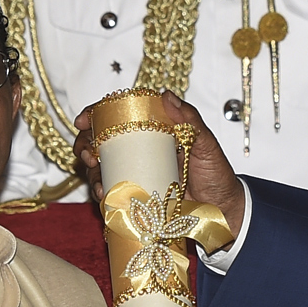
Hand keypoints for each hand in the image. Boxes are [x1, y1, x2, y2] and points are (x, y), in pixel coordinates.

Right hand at [74, 91, 245, 239]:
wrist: (223, 210)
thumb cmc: (217, 174)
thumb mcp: (207, 145)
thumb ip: (190, 120)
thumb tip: (166, 96)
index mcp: (154, 130)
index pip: (120, 115)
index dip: (96, 114)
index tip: (84, 121)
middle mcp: (140, 149)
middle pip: (101, 140)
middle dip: (85, 144)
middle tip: (89, 155)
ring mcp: (136, 171)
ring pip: (100, 166)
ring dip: (91, 172)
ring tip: (99, 183)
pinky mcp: (136, 194)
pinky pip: (110, 191)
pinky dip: (101, 193)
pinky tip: (104, 197)